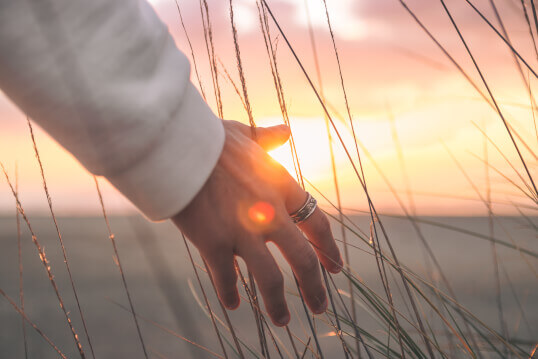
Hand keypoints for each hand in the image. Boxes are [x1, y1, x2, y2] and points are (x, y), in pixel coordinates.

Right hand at [172, 120, 342, 325]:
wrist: (177, 147)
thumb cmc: (210, 139)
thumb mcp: (245, 134)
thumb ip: (267, 138)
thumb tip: (284, 130)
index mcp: (282, 187)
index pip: (317, 224)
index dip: (329, 248)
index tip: (335, 267)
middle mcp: (270, 213)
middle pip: (303, 259)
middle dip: (314, 287)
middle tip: (321, 307)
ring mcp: (243, 232)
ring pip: (270, 280)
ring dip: (277, 304)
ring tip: (282, 321)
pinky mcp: (214, 244)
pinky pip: (225, 278)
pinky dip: (229, 294)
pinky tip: (233, 306)